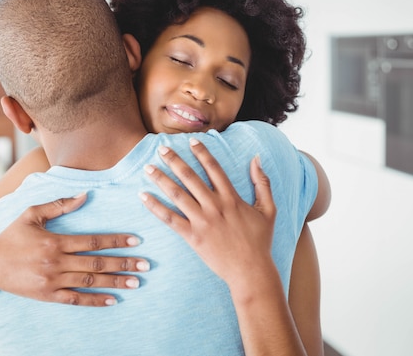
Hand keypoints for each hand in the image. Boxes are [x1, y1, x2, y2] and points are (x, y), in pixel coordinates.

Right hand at [0, 193, 148, 305]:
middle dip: (123, 263)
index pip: (93, 241)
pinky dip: (95, 300)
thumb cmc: (10, 237)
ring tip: (136, 282)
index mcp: (55, 241)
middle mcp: (57, 262)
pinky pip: (76, 299)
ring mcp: (53, 281)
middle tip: (145, 265)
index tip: (136, 241)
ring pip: (90, 282)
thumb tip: (85, 195)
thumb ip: (59, 205)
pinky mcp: (48, 295)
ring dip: (115, 282)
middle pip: (97, 263)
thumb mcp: (32, 214)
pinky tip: (112, 300)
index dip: (116, 241)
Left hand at [139, 138, 275, 286]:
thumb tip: (257, 158)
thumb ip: (263, 183)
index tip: (190, 141)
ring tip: (148, 168)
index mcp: (231, 198)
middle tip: (160, 148)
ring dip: (161, 179)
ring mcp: (202, 221)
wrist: (251, 271)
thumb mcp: (269, 210)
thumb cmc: (261, 242)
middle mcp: (215, 206)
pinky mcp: (193, 236)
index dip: (201, 153)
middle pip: (190, 177)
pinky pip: (170, 219)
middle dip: (174, 160)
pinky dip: (156, 207)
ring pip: (177, 194)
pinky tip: (143, 196)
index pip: (214, 168)